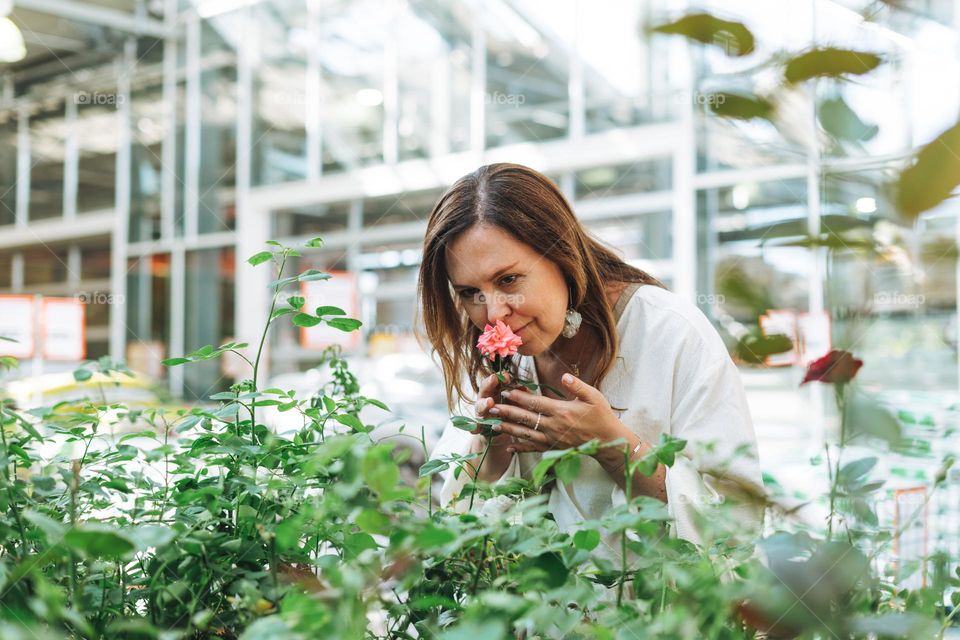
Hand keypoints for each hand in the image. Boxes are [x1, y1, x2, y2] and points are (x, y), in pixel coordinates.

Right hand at [470, 372, 516, 480]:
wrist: (501, 431)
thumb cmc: (509, 412)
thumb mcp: (514, 402)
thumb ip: (517, 394)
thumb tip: (525, 388)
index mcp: (493, 392)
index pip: (494, 381)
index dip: (499, 376)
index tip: (506, 374)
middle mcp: (485, 399)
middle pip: (484, 390)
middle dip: (489, 384)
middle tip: (494, 379)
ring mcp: (480, 413)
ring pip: (480, 407)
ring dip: (484, 404)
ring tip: (489, 402)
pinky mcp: (478, 426)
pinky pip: (474, 427)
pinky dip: (474, 428)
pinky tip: (475, 429)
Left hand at [487, 373, 622, 453]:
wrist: (608, 442)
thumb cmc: (602, 416)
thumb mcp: (594, 397)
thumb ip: (577, 386)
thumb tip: (563, 376)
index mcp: (562, 412)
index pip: (536, 403)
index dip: (519, 397)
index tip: (505, 391)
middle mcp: (554, 427)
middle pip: (526, 418)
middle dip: (507, 412)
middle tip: (491, 407)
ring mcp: (552, 439)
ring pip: (526, 434)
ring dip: (509, 429)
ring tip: (493, 425)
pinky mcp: (554, 448)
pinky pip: (534, 449)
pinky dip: (521, 449)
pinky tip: (509, 448)